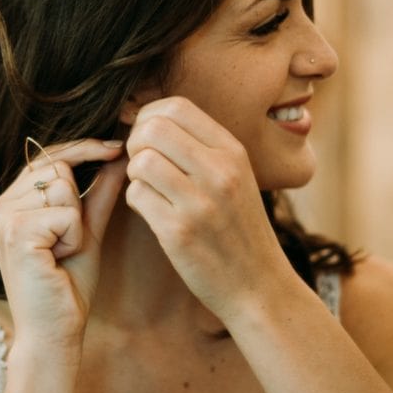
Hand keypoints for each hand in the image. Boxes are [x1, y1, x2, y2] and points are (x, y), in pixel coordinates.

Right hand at [0, 139, 126, 349]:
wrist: (54, 331)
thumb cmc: (67, 284)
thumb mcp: (86, 230)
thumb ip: (99, 193)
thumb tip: (120, 155)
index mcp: (8, 203)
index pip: (47, 156)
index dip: (83, 148)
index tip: (115, 146)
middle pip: (58, 167)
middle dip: (77, 202)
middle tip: (66, 243)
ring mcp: (2, 217)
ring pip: (63, 186)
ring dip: (75, 222)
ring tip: (60, 252)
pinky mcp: (15, 232)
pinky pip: (65, 211)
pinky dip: (73, 236)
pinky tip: (57, 259)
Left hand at [124, 97, 289, 318]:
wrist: (259, 286)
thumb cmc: (239, 228)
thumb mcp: (235, 176)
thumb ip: (200, 146)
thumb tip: (148, 119)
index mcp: (233, 152)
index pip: (176, 106)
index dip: (149, 116)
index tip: (147, 138)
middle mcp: (220, 172)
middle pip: (152, 128)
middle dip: (135, 143)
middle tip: (142, 164)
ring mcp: (200, 202)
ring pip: (140, 161)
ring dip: (134, 174)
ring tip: (150, 188)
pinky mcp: (179, 232)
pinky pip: (137, 195)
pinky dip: (137, 201)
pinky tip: (153, 212)